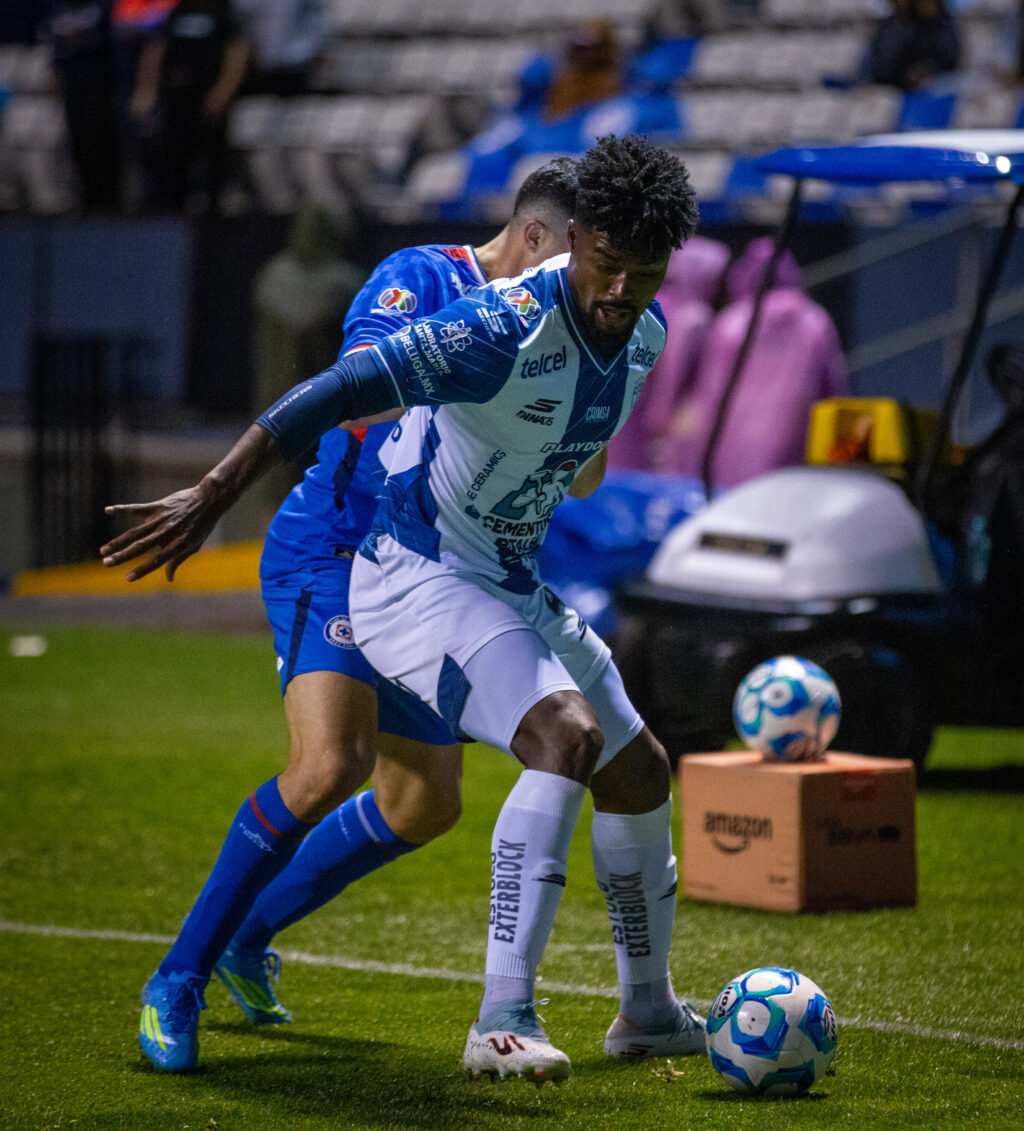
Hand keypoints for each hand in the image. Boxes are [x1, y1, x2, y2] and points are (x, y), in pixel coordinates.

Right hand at [100, 481, 225, 581]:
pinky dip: (122, 509)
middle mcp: (168, 532)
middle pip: (141, 547)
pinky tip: (107, 510)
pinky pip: (136, 509)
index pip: (157, 561)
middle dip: (122, 556)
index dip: (142, 570)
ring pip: (135, 532)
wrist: (209, 501)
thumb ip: (178, 561)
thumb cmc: (201, 526)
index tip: (128, 579)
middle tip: (106, 563)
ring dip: (118, 542)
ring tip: (103, 551)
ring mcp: (162, 518)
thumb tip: (169, 579)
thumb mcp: (194, 546)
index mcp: (178, 544)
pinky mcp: (158, 506)